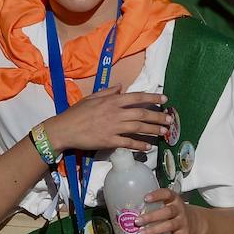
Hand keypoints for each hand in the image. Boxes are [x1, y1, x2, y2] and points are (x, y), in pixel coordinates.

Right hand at [43, 88, 169, 153]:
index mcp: (112, 100)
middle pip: (142, 113)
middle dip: (158, 116)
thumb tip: (121, 87)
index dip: (152, 97)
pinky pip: (128, 143)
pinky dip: (140, 145)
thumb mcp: (92, 97)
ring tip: (164, 132)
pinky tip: (148, 147)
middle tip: (169, 120)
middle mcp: (115, 112)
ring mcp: (113, 127)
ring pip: (138, 127)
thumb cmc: (76, 113)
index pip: (137, 97)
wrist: (64, 129)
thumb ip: (108, 92)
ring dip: (153, 130)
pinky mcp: (109, 141)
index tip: (165, 99)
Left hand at [138, 187, 201, 233]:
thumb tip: (129, 212)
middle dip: (151, 217)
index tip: (145, 198)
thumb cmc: (175, 213)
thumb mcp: (169, 204)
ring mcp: (183, 222)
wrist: (196, 222)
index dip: (157, 195)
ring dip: (154, 230)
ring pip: (169, 226)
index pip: (167, 194)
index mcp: (174, 199)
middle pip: (167, 212)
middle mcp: (179, 210)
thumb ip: (155, 206)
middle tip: (137, 221)